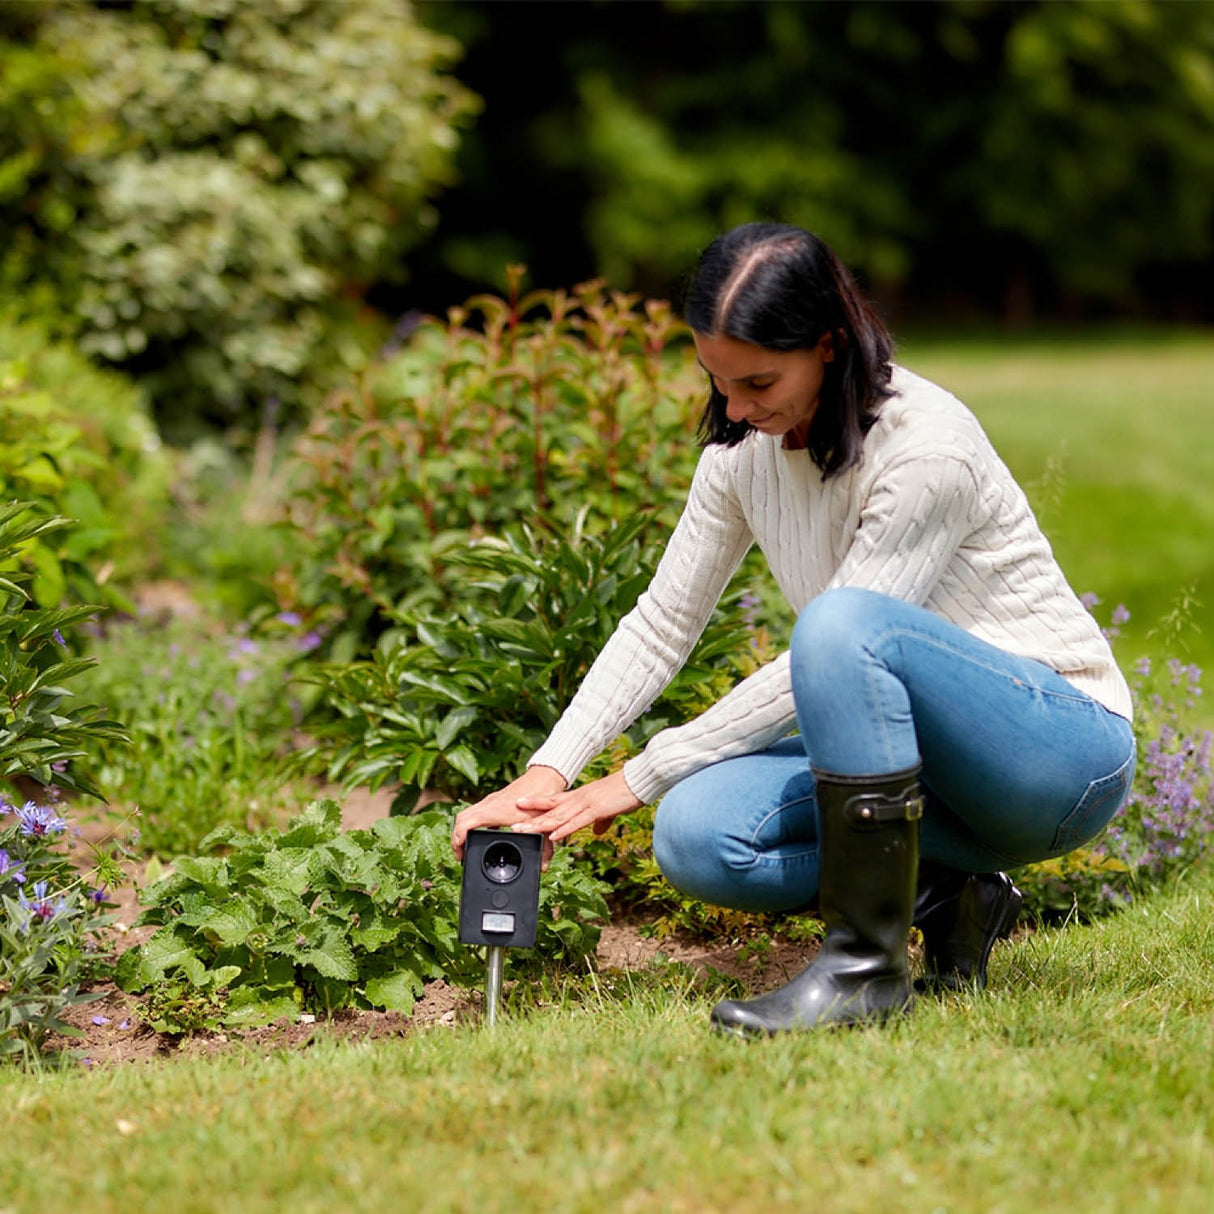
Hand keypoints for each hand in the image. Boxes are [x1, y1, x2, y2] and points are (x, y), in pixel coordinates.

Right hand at [452, 765, 567, 863]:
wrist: (545, 777)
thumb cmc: (542, 797)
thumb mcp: (542, 826)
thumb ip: (544, 849)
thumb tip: (544, 867)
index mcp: (494, 811)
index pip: (465, 823)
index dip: (457, 840)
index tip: (459, 855)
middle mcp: (489, 804)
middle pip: (461, 819)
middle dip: (456, 838)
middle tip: (460, 853)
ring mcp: (491, 800)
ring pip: (468, 814)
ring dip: (464, 829)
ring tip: (467, 845)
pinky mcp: (496, 799)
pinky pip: (477, 812)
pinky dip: (474, 823)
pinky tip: (484, 834)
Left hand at [510, 769, 642, 851]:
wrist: (637, 781)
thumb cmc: (625, 793)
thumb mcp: (610, 810)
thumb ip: (601, 820)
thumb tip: (597, 831)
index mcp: (580, 798)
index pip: (553, 801)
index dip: (536, 804)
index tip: (519, 806)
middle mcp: (578, 799)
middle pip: (550, 810)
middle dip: (530, 818)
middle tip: (511, 823)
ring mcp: (586, 804)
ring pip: (558, 816)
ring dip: (540, 825)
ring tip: (523, 830)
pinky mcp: (596, 810)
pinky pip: (577, 822)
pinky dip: (564, 829)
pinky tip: (553, 836)